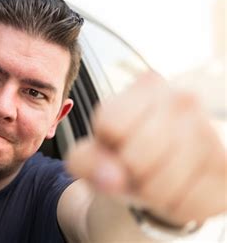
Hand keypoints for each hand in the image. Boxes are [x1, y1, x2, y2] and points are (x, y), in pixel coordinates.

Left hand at [67, 71, 226, 224]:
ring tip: (155, 180)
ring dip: (152, 195)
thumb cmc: (124, 156)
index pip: (111, 124)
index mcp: (145, 88)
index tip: (116, 145)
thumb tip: (111, 178)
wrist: (163, 173)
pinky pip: (190, 205)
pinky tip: (177, 191)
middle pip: (136, 157)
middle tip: (136, 168)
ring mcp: (210, 131)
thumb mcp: (94, 154)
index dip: (106, 146)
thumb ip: (86, 161)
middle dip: (129, 173)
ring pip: (163, 185)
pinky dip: (175, 208)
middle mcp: (183, 99)